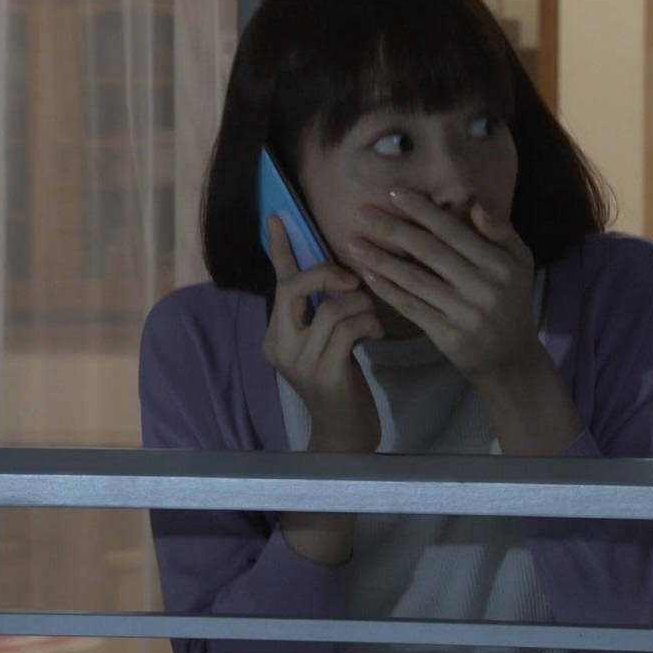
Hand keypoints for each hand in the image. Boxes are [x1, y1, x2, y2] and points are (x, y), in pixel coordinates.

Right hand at [262, 216, 382, 451]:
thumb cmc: (342, 384)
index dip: (279, 249)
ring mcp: (299, 361)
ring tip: (372, 320)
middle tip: (351, 279)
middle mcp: (279, 344)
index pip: (277, 283)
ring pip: (332, 307)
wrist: (345, 435)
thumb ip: (325, 310)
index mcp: (276, 334)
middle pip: (294, 287)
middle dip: (327, 274)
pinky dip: (369, 325)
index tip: (277, 217)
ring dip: (361, 306)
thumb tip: (341, 271)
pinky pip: (349, 329)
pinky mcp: (324, 373)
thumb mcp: (328, 342)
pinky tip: (376, 336)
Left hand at [346, 188, 540, 381]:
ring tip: (354, 243)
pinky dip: (388, 291)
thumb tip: (474, 206)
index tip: (394, 193)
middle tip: (362, 211)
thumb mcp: (519, 262)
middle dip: (393, 229)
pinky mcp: (448, 336)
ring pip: (415, 280)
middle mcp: (483, 287)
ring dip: (381, 260)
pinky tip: (368, 276)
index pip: (454, 231)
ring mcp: (464, 313)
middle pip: (429, 251)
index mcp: (500, 264)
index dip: (422, 211)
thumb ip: (500, 232)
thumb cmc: (511, 299)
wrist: (511, 357)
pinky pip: (412, 307)